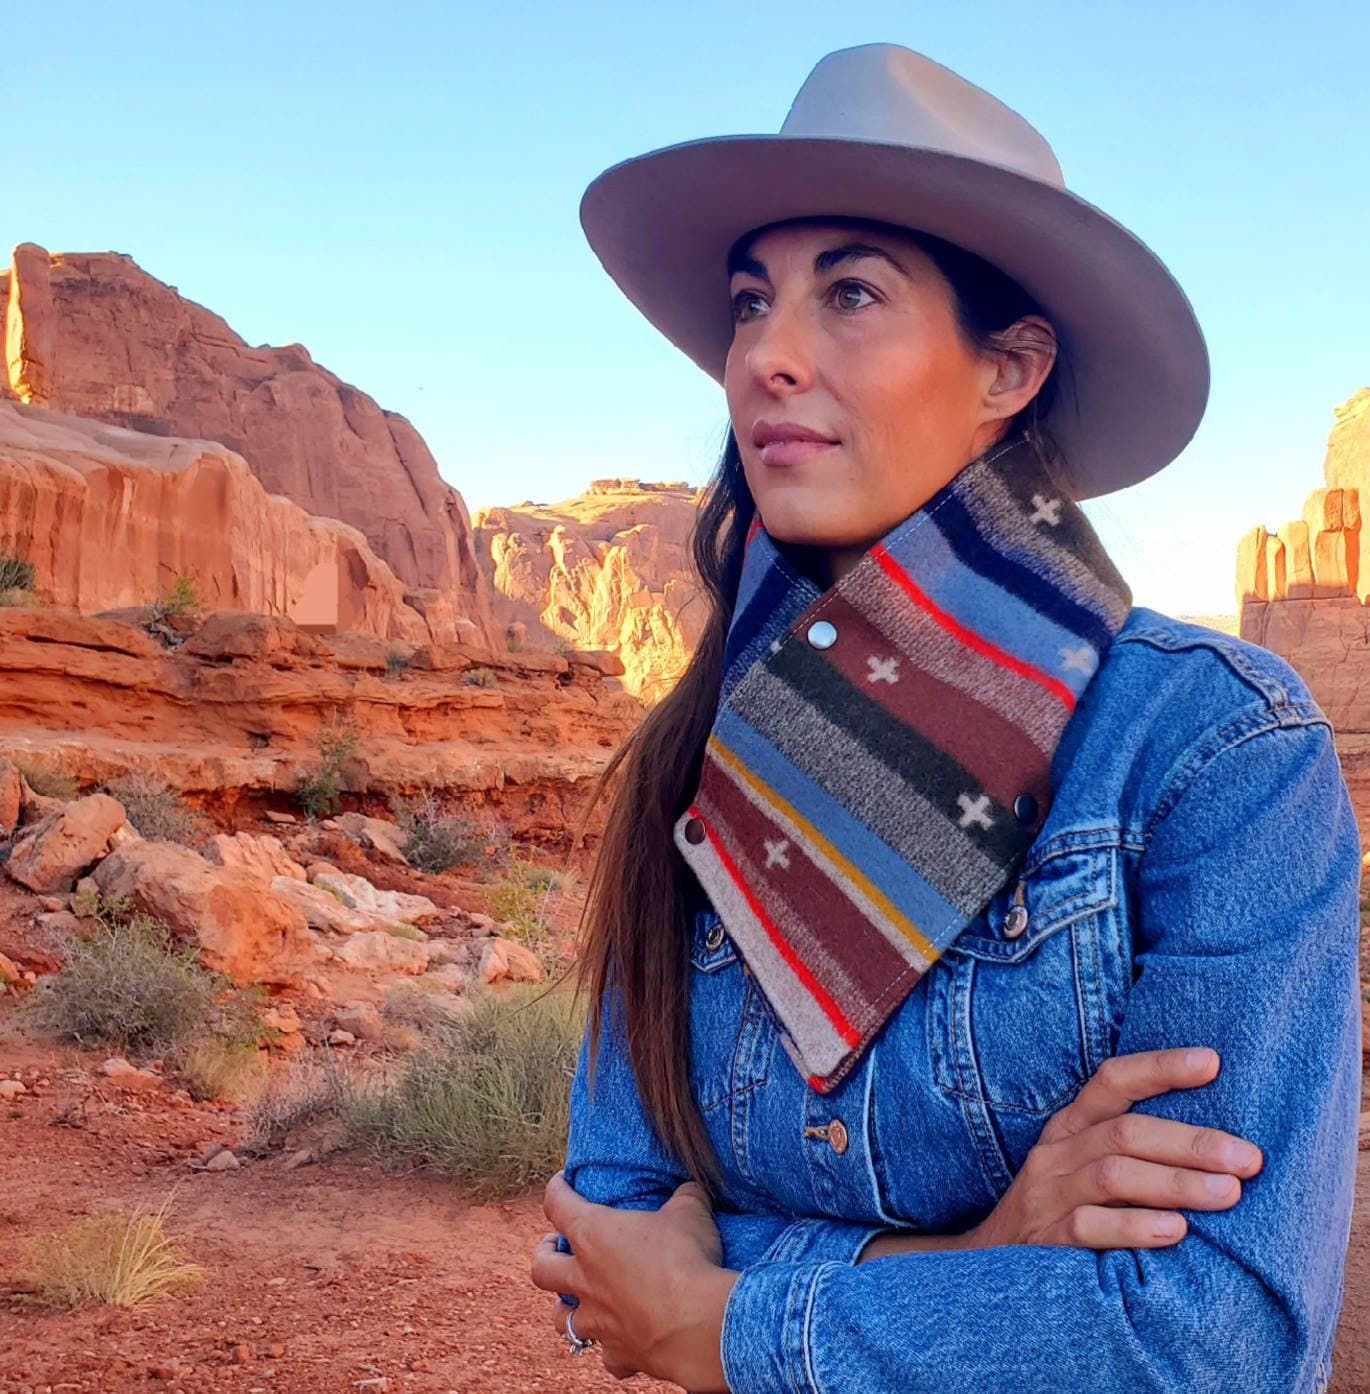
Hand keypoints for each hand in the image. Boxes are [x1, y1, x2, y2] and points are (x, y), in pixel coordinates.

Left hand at [530, 1170, 739, 1390]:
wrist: (698, 1325)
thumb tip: (690, 1189)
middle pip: (541, 1269)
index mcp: (593, 1234)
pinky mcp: (619, 1353)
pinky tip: (625, 1340)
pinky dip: (613, 1348)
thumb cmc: (686, 1258)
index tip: (561, 1183)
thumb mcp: (690, 1211)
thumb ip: (684, 1196)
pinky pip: (608, 1356)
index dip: (556, 1189)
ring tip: (580, 1301)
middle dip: (544, 1255)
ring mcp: (598, 1321)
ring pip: (562, 1321)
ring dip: (568, 1310)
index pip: (557, 1204)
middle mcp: (585, 1279)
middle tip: (555, 1247)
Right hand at [859, 1047, 1263, 1261]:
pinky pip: (1089, 1226)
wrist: (984, 1267)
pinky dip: (1135, 1226)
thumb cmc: (1061, 1213)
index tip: (1213, 1062)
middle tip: (1249, 1158)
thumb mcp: (1084, 1170)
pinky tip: (1176, 1231)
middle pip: (1125, 1131)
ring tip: (1228, 1193)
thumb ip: (1131, 1152)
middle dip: (1192, 1142)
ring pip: (1112, 1174)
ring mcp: (1047, 1194)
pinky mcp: (1044, 1239)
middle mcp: (1057, 1152)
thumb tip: (1219, 1145)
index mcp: (1071, 1127)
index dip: (1160, 1067)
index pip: (1112, 1081)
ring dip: (1175, 1181)